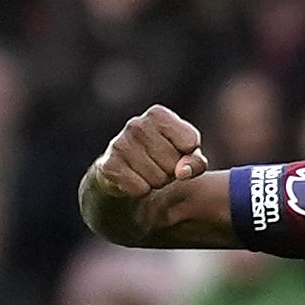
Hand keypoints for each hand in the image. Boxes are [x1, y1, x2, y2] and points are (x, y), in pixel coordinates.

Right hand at [82, 104, 207, 213]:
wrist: (125, 171)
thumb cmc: (164, 157)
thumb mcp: (187, 155)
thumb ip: (196, 162)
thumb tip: (182, 173)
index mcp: (158, 115)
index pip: (190, 142)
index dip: (187, 155)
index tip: (176, 152)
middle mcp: (137, 124)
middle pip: (174, 164)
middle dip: (172, 172)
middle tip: (160, 165)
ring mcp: (120, 143)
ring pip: (158, 178)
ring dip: (157, 182)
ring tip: (148, 172)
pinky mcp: (109, 165)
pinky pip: (140, 188)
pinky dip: (142, 190)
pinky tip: (134, 179)